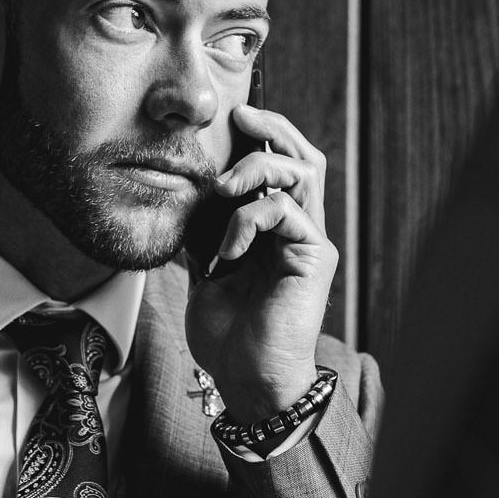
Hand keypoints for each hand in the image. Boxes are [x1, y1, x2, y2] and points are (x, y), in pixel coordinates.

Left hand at [186, 103, 337, 421]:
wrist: (246, 381)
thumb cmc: (228, 337)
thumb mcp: (203, 274)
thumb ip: (203, 236)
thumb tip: (182, 199)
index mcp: (276, 231)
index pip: (280, 165)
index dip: (262, 134)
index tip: (231, 117)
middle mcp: (300, 230)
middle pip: (303, 156)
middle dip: (272, 127)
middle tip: (239, 116)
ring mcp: (311, 241)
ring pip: (302, 171)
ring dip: (257, 167)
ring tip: (223, 188)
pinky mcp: (316, 256)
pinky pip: (286, 210)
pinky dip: (248, 220)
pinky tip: (226, 251)